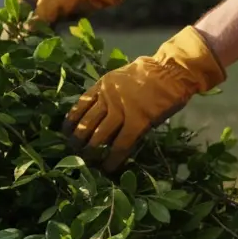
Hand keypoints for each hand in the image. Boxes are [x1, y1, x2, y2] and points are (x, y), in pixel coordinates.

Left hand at [63, 26, 226, 171]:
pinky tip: (108, 168)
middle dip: (77, 141)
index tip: (65, 133)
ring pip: (98, 136)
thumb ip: (108, 92)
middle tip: (73, 152)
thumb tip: (99, 109)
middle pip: (85, 124)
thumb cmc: (150, 72)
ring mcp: (121, 112)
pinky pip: (120, 145)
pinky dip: (113, 158)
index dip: (70, 122)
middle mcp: (107, 99)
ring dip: (91, 152)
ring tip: (87, 162)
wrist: (171, 70)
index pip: (79, 107)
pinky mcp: (137, 123)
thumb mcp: (120, 77)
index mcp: (101, 86)